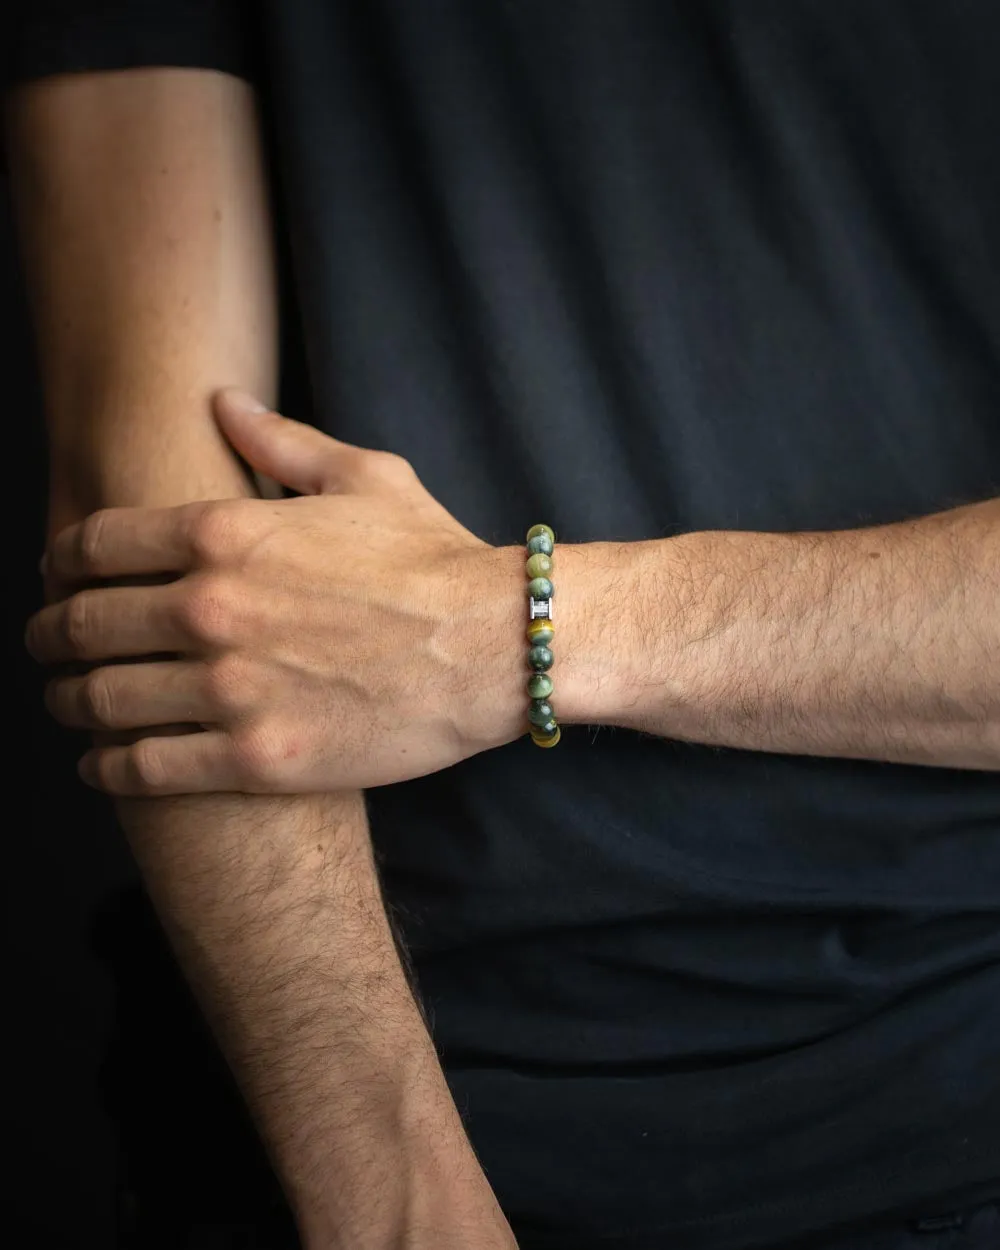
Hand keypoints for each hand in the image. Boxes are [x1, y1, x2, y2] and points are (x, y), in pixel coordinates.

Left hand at [28, 389, 525, 794]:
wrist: (494, 645)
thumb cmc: (435, 559)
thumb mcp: (366, 478)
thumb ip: (281, 441)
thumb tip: (223, 400)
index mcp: (225, 534)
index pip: (94, 545)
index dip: (57, 561)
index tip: (53, 576)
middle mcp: (210, 609)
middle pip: (82, 626)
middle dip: (49, 635)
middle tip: (47, 645)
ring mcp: (229, 690)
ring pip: (101, 701)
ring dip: (68, 702)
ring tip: (68, 704)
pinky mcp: (256, 758)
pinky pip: (146, 769)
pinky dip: (106, 768)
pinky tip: (101, 764)